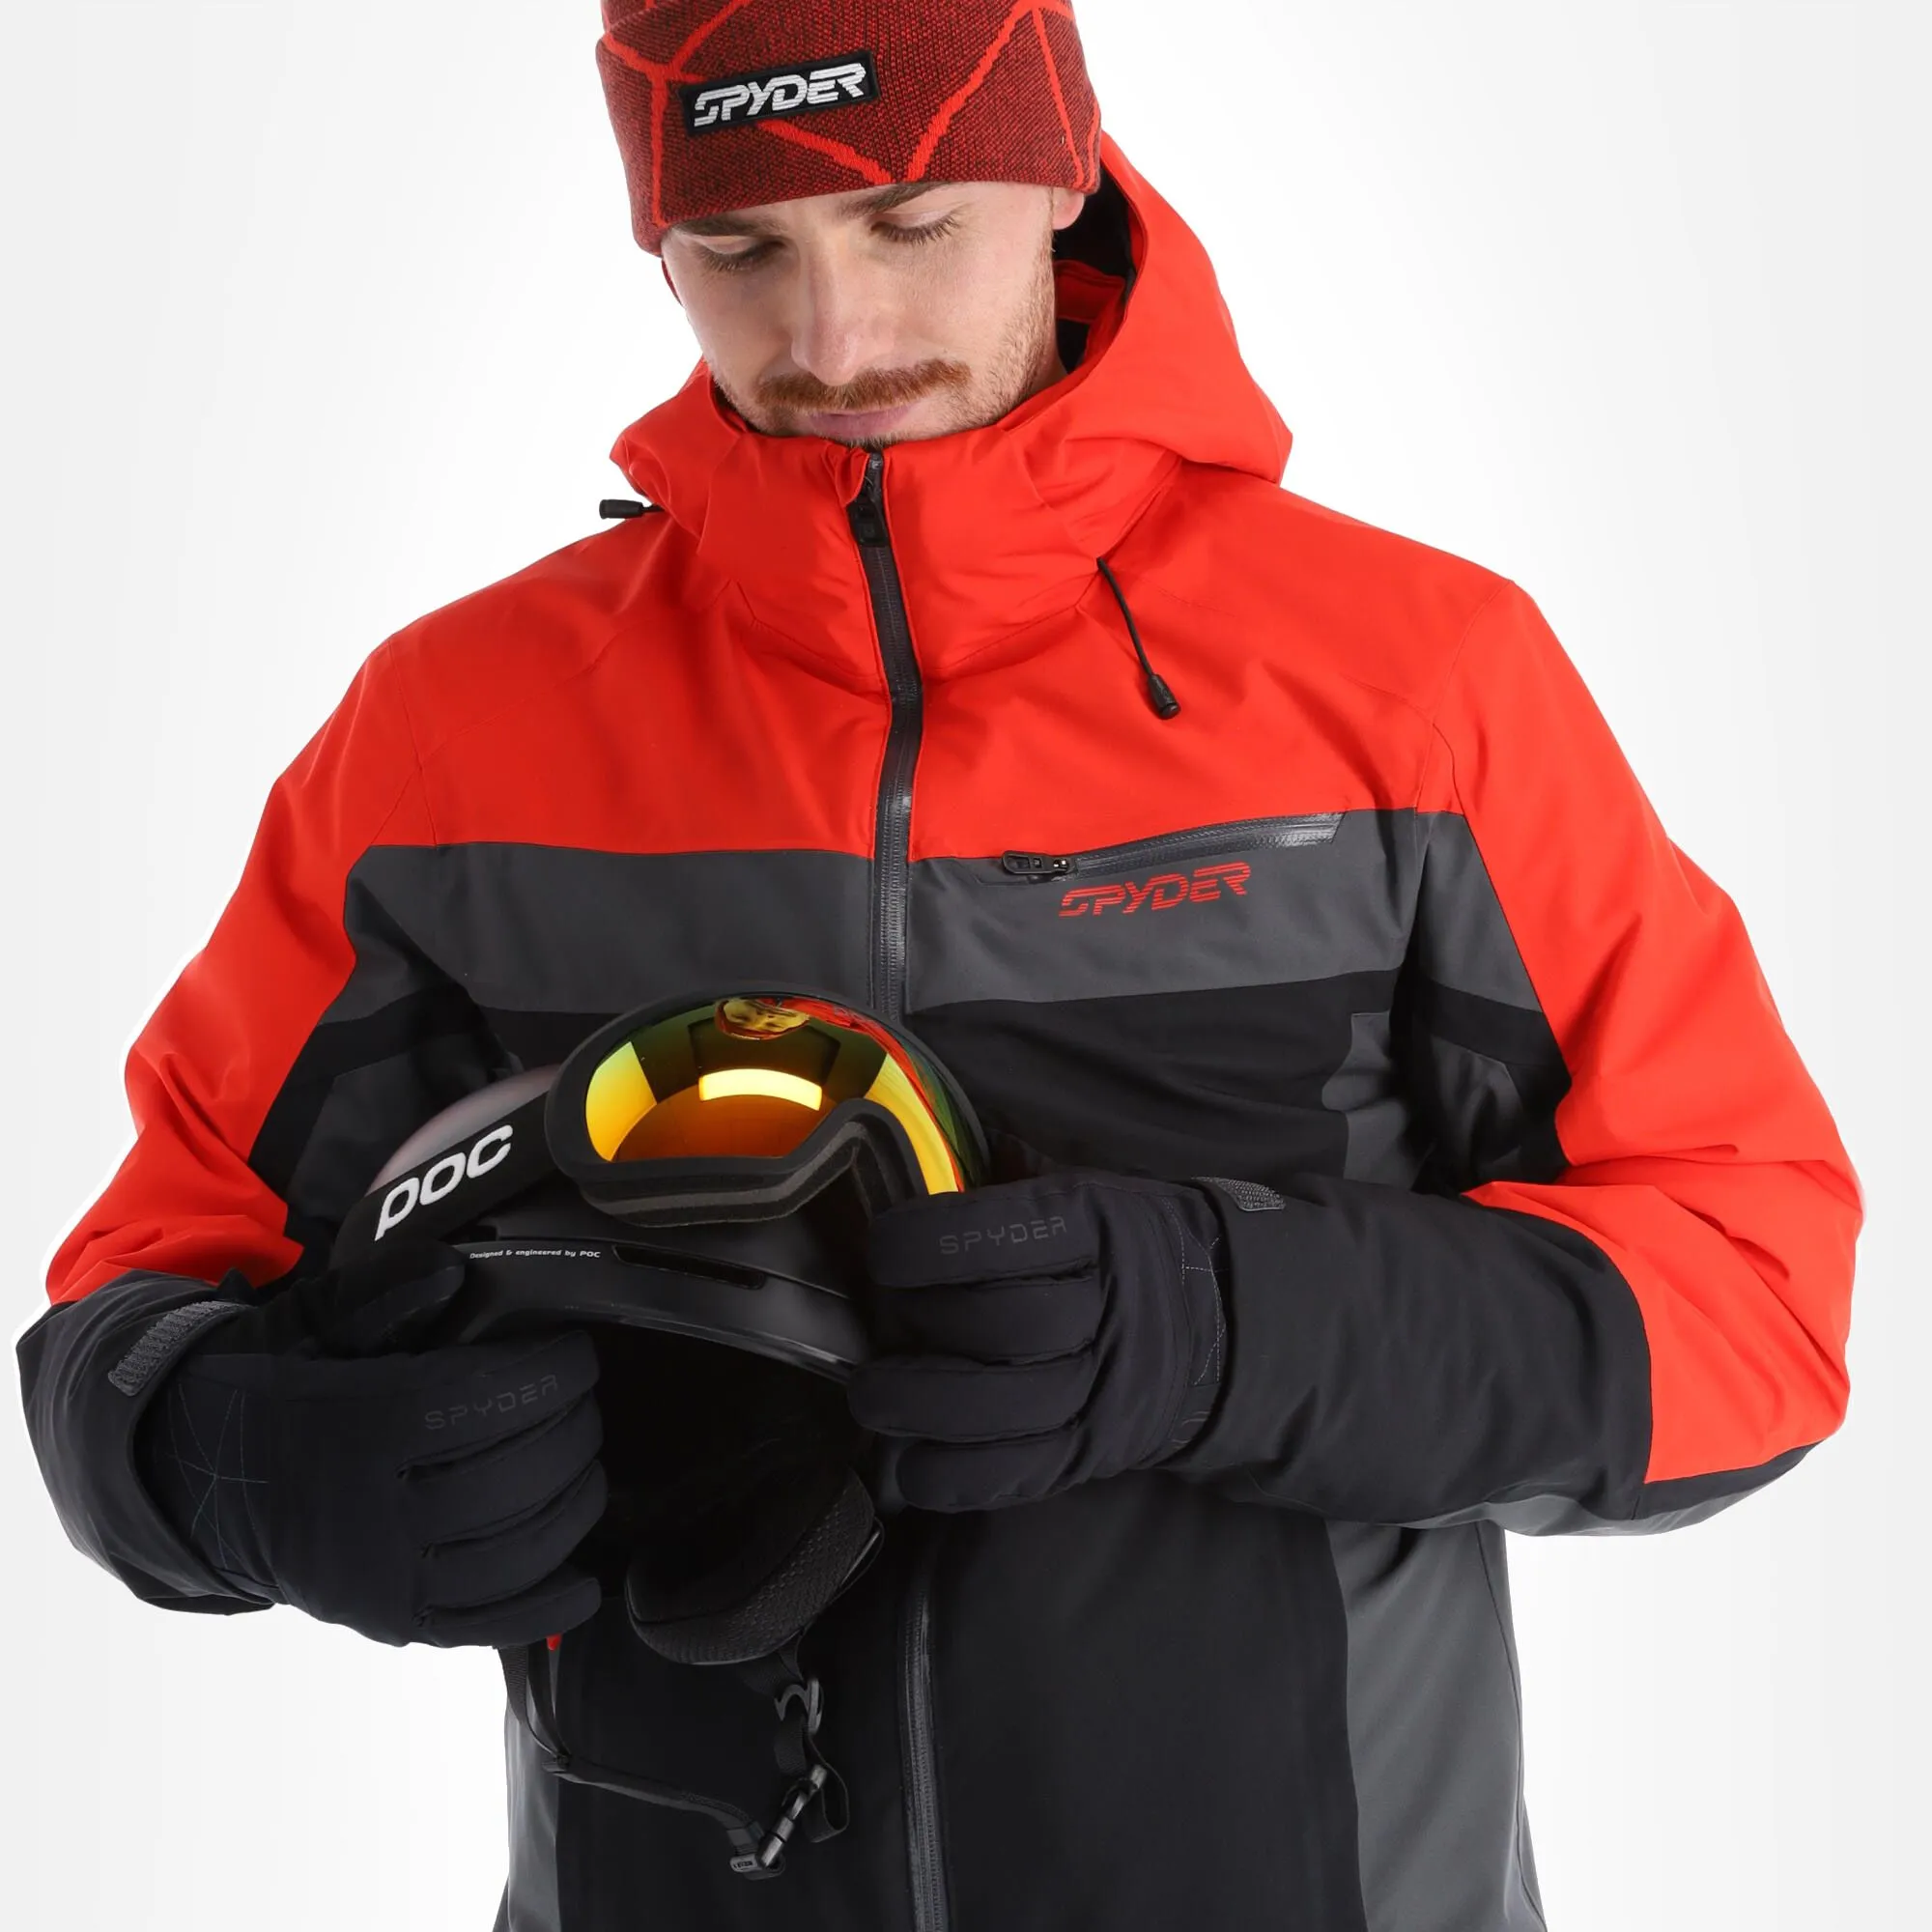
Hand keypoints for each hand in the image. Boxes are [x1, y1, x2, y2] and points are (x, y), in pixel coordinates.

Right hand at [134, 1243, 607, 1647]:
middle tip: (585, 1401)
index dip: (549, 1374)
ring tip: (584, 1463)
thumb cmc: (272, 1389)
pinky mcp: (387, 1622)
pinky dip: (544, 1606)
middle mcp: (366, 1512)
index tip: (576, 1354)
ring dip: (572, 1506)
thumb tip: (458, 1273)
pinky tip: (584, 1580)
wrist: (197, 1481)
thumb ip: (383, 1291)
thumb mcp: (308, 1323)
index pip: (482, 1400)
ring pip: (511, 1555)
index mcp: (352, 1426)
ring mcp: (379, 1580)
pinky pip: (481, 1627)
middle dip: (570, 1433)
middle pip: (508, 1479)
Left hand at [847, 1171, 1226, 1510]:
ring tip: (872, 1394)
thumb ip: (1007, 1174)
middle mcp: (1108, 1306)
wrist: (1224, 1324)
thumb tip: (915, 1140)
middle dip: (917, 1326)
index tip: (883, 1248)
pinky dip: (952, 1476)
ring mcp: (1107, 1389)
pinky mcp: (1097, 1454)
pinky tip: (909, 1461)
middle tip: (876, 1323)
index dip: (924, 1243)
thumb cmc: (1125, 1245)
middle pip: (998, 1325)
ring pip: (1002, 1408)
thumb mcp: (1087, 1188)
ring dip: (918, 1405)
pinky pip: (1017, 1476)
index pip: (1000, 1234)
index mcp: (1097, 1225)